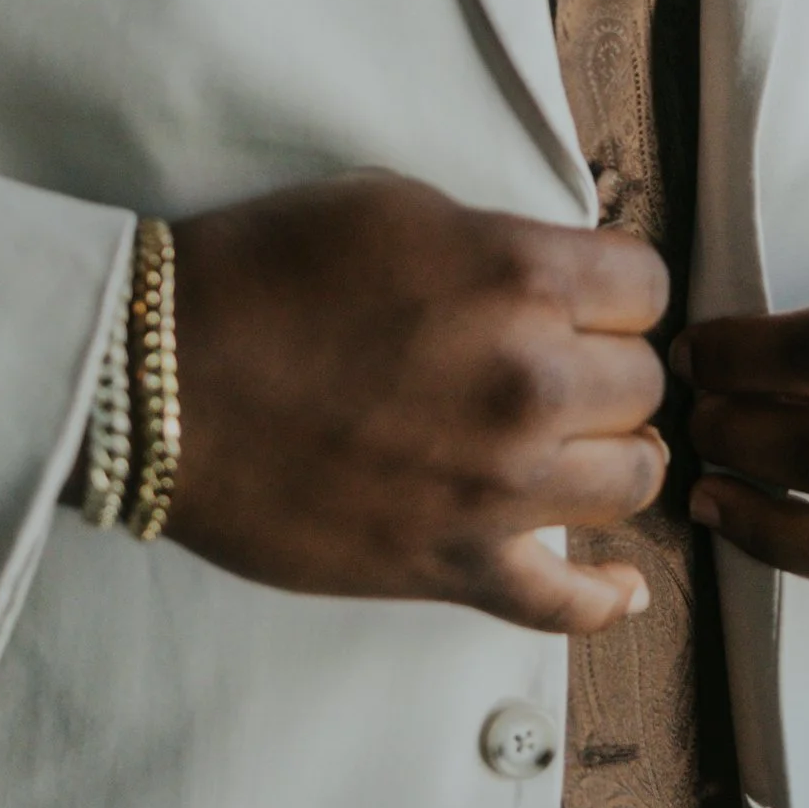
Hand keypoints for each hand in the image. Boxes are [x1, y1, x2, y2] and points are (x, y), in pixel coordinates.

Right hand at [165, 170, 671, 635]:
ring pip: (635, 480)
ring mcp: (501, 486)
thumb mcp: (394, 205)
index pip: (647, 286)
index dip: (614, 290)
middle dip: (605, 366)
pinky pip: (568, 602)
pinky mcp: (456, 564)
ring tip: (570, 444)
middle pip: (646, 383)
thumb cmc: (262, 274)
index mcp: (520, 277)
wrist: (161, 378)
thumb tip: (558, 273)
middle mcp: (531, 383)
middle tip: (550, 363)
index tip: (586, 300)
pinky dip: (605, 595)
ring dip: (608, 456)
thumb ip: (498, 241)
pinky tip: (624, 582)